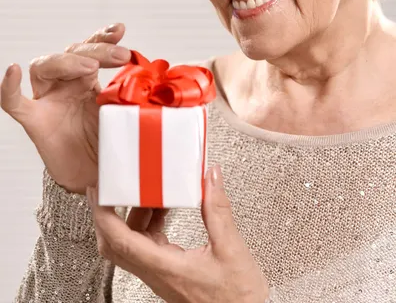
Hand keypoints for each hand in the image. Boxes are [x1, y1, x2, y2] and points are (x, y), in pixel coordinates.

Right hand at [0, 23, 130, 193]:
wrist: (95, 181)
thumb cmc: (111, 147)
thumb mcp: (132, 119)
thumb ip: (145, 103)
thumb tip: (183, 96)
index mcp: (90, 81)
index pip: (93, 49)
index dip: (104, 37)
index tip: (120, 31)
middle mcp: (67, 84)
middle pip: (73, 52)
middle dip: (96, 49)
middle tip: (120, 56)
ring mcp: (49, 100)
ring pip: (46, 65)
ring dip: (67, 60)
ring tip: (89, 66)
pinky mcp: (35, 120)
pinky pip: (14, 101)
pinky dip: (10, 87)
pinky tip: (12, 71)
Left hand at [86, 164, 269, 302]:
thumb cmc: (238, 298)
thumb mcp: (231, 249)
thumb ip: (218, 210)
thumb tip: (210, 178)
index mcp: (165, 268)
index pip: (120, 241)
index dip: (104, 215)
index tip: (99, 192)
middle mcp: (157, 273)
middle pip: (116, 244)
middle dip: (109, 213)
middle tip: (111, 188)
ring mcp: (160, 275)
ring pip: (130, 244)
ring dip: (132, 216)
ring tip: (145, 192)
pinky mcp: (168, 273)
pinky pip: (146, 246)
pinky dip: (148, 224)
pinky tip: (162, 210)